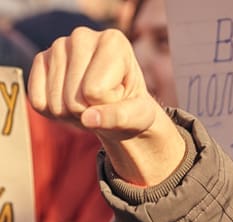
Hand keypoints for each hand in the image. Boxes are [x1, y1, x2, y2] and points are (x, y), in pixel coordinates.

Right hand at [27, 27, 184, 185]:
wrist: (118, 105)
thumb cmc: (133, 108)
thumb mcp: (139, 117)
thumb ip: (120, 117)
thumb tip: (88, 119)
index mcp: (114, 42)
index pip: (95, 91)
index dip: (107, 104)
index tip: (119, 95)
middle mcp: (82, 36)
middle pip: (73, 99)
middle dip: (88, 111)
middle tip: (102, 102)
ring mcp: (58, 46)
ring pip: (55, 104)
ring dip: (72, 114)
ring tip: (89, 101)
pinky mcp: (41, 60)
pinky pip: (38, 101)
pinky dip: (54, 112)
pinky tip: (70, 100)